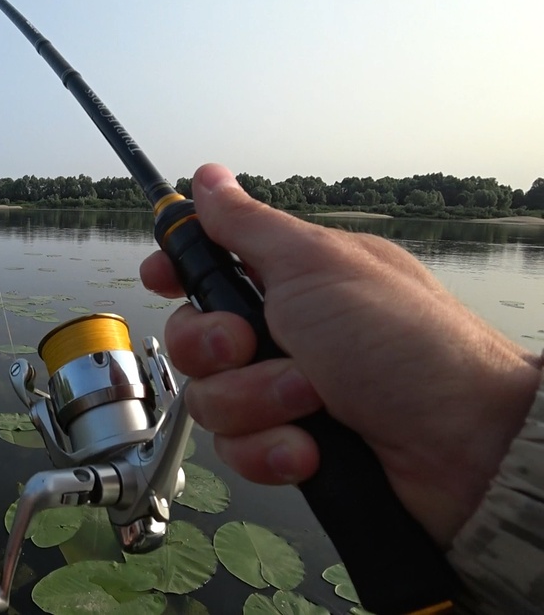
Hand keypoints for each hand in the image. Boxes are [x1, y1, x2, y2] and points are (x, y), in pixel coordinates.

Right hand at [140, 163, 542, 546]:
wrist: (466, 446)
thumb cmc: (405, 343)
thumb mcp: (317, 265)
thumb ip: (247, 226)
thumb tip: (208, 176)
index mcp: (291, 280)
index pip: (208, 266)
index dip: (176, 271)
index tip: (162, 278)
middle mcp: (284, 334)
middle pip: (193, 338)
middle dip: (216, 349)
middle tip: (254, 345)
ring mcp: (286, 393)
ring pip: (210, 400)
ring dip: (256, 403)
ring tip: (312, 402)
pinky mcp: (290, 446)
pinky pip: (239, 450)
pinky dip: (271, 450)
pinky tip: (311, 449)